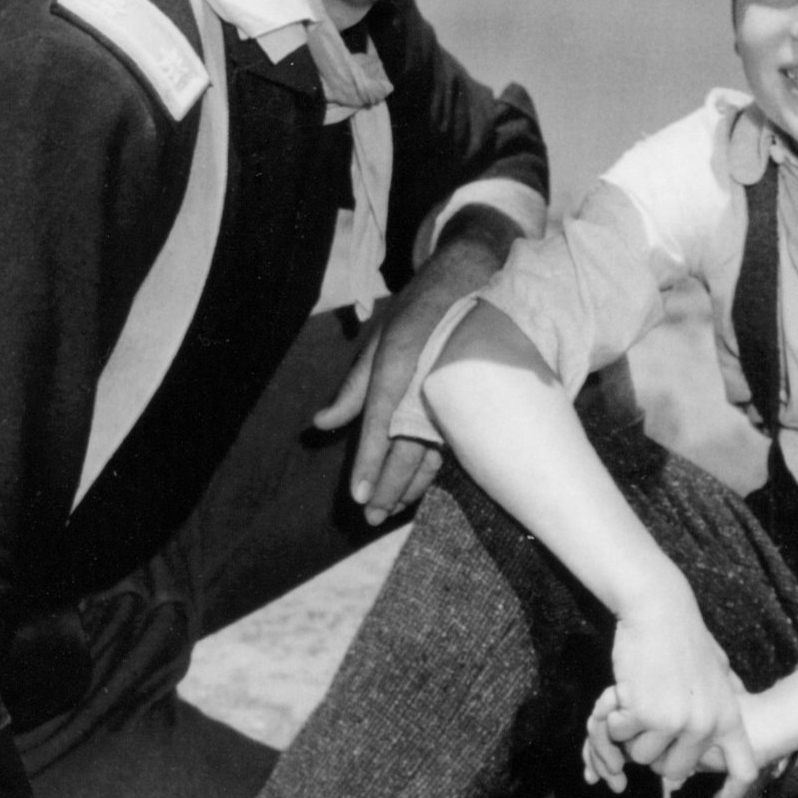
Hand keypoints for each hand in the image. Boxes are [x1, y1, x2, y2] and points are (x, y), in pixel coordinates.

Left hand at [313, 213, 515, 525]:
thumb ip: (352, 388)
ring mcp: (451, 395)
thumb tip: (321, 425)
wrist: (477, 279)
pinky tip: (419, 488)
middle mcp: (425, 386)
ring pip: (431, 453)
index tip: (359, 497)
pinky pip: (449, 445)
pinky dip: (432, 470)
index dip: (369, 463)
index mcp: (398, 366)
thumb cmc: (420, 307)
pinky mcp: (469, 402)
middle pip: (406, 450)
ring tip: (390, 511)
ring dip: (409, 486)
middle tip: (370, 518)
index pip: (380, 425)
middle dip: (388, 487)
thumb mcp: (379, 339)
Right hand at [583, 587, 759, 797]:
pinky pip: (619, 735)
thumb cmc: (683, 636)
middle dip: (654, 752)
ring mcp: (676, 723)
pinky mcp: (646, 715)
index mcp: (728, 716)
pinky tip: (623, 691)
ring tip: (638, 698)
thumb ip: (724, 696)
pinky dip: (613, 718)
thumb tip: (728, 716)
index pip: (743, 769)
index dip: (732, 792)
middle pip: (673, 771)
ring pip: (642, 756)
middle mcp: (706, 725)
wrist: (659, 609)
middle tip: (648, 722)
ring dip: (631, 733)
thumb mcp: (718, 669)